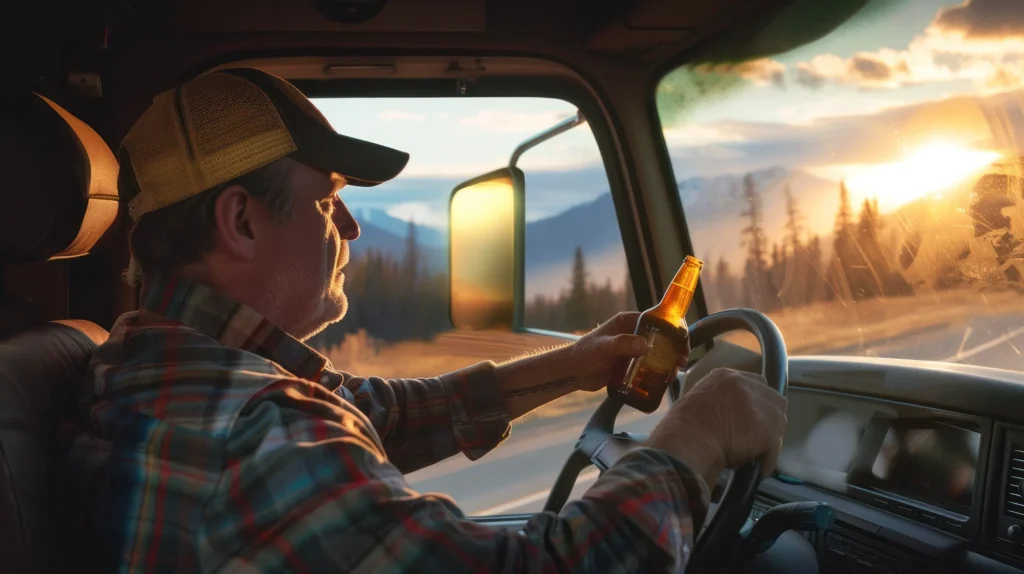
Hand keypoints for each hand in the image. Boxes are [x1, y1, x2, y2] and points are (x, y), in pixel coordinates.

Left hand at [568, 312, 690, 392]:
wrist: (573, 373)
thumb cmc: (583, 355)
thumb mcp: (602, 348)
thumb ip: (621, 344)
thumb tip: (645, 344)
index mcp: (628, 322)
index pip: (657, 320)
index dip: (673, 329)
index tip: (682, 343)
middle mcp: (632, 333)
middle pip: (661, 338)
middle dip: (674, 348)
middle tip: (682, 361)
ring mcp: (632, 349)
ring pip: (657, 353)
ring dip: (668, 362)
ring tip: (673, 374)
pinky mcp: (631, 364)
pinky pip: (649, 366)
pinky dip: (659, 372)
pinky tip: (664, 381)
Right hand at [646, 368, 786, 486]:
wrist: (685, 442)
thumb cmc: (682, 427)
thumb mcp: (698, 400)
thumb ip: (718, 401)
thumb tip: (728, 417)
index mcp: (727, 377)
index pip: (757, 383)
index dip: (756, 402)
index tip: (750, 417)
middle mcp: (747, 386)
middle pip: (774, 400)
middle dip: (768, 418)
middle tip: (754, 436)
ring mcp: (760, 408)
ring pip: (778, 424)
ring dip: (768, 440)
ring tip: (752, 453)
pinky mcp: (768, 431)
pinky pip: (774, 449)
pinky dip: (766, 461)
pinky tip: (753, 468)